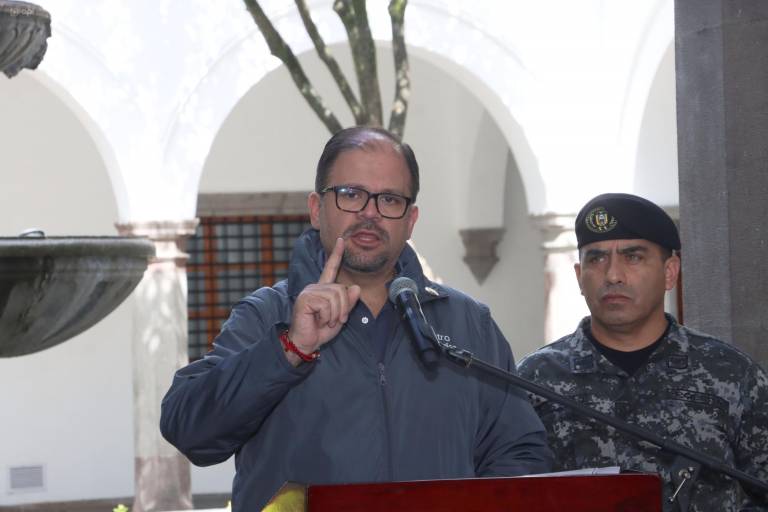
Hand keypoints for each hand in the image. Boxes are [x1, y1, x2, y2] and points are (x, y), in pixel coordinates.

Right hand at [286, 238, 360, 361]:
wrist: (305, 342)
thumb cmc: (321, 330)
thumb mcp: (340, 316)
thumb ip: (348, 303)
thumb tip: (356, 288)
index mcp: (323, 289)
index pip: (331, 268)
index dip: (337, 254)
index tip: (341, 240)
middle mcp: (316, 287)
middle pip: (342, 289)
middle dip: (343, 308)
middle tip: (334, 321)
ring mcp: (309, 291)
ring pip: (336, 297)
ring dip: (335, 314)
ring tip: (325, 321)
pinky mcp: (305, 299)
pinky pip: (326, 304)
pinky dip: (327, 317)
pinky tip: (318, 321)